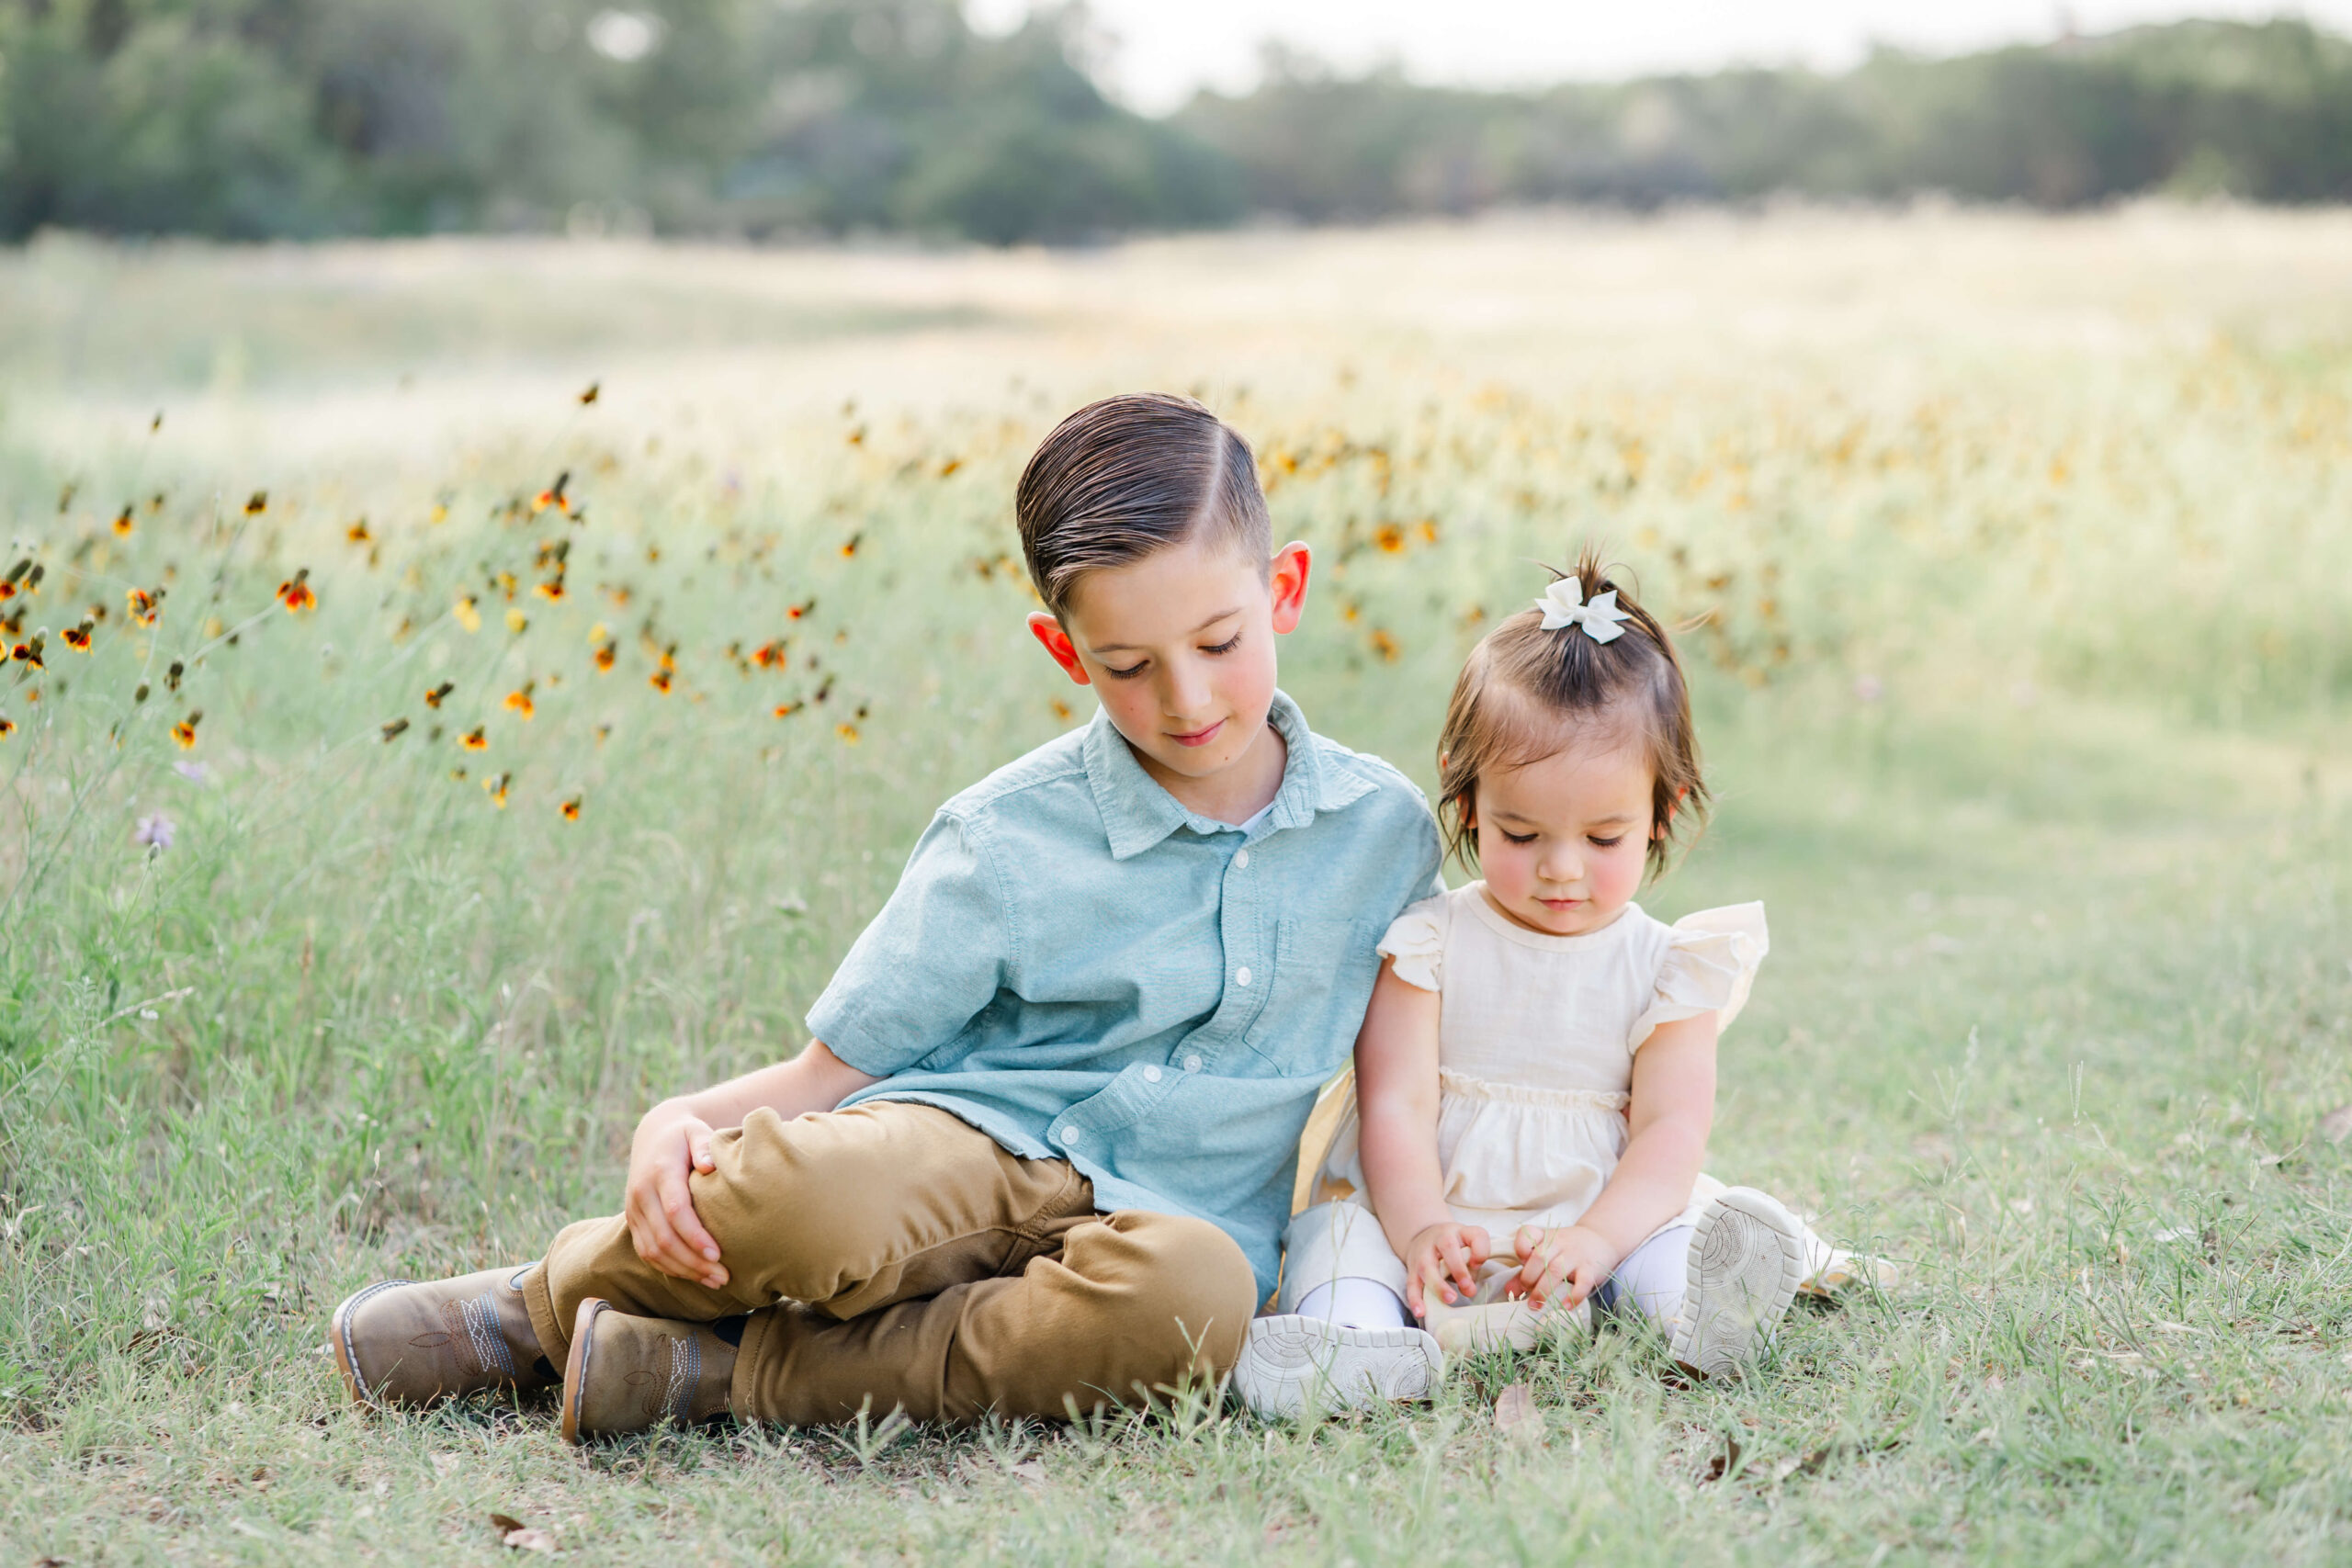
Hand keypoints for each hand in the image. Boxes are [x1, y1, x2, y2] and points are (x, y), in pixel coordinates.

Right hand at [624, 1105, 728, 1288]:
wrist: (653, 1135)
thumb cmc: (684, 1135)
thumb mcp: (696, 1131)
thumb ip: (704, 1145)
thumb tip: (709, 1166)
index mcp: (659, 1173)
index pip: (675, 1211)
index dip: (694, 1236)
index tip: (717, 1253)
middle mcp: (642, 1194)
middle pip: (664, 1238)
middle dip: (693, 1262)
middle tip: (723, 1276)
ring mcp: (634, 1210)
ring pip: (653, 1251)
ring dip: (683, 1270)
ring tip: (715, 1280)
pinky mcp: (633, 1221)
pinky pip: (646, 1252)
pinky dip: (668, 1268)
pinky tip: (693, 1275)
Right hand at [1401, 1222, 1490, 1315]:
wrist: (1425, 1236)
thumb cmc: (1454, 1244)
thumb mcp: (1470, 1241)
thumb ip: (1478, 1256)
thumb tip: (1471, 1280)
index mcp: (1459, 1232)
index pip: (1475, 1236)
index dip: (1480, 1251)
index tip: (1479, 1264)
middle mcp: (1439, 1239)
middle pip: (1448, 1248)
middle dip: (1459, 1270)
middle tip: (1468, 1290)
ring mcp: (1423, 1254)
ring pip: (1427, 1268)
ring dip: (1438, 1285)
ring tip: (1450, 1299)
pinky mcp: (1412, 1269)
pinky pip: (1412, 1284)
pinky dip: (1415, 1299)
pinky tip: (1420, 1311)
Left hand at [1505, 1224, 1614, 1310]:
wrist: (1601, 1239)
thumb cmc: (1567, 1249)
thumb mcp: (1546, 1252)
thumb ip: (1526, 1270)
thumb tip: (1509, 1289)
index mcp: (1545, 1236)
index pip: (1527, 1234)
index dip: (1520, 1248)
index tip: (1520, 1261)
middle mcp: (1559, 1242)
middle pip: (1539, 1258)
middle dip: (1528, 1278)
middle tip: (1526, 1292)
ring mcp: (1576, 1255)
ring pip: (1556, 1270)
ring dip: (1543, 1291)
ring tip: (1535, 1305)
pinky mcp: (1590, 1269)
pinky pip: (1582, 1283)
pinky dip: (1573, 1296)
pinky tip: (1564, 1306)